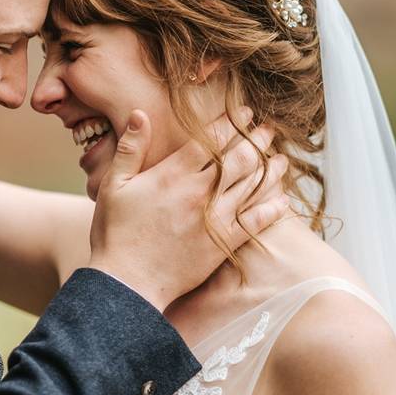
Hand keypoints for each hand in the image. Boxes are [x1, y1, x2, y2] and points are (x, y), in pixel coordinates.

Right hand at [88, 107, 288, 311]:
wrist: (126, 282)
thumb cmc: (115, 233)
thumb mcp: (113, 185)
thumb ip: (130, 148)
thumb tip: (140, 114)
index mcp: (173, 174)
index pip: (211, 139)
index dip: (231, 122)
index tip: (245, 113)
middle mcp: (199, 192)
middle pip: (238, 159)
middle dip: (257, 141)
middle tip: (269, 130)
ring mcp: (214, 219)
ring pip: (252, 186)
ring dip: (270, 169)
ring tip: (281, 158)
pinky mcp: (222, 244)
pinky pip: (255, 222)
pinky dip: (271, 209)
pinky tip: (282, 200)